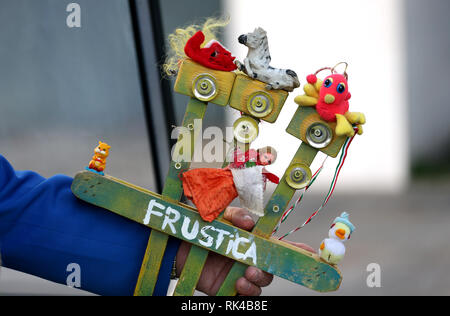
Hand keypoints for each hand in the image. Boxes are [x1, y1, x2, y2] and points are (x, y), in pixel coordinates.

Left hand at [175, 207, 314, 295]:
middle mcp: (248, 257)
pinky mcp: (227, 288)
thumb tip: (249, 222)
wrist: (175, 244)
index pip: (276, 245)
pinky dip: (248, 292)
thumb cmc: (198, 226)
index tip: (310, 252)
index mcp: (250, 239)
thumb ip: (233, 216)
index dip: (296, 249)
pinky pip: (245, 295)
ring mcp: (238, 273)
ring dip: (259, 280)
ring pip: (261, 281)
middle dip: (272, 268)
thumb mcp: (217, 216)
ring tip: (245, 276)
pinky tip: (239, 285)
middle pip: (271, 266)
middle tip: (256, 267)